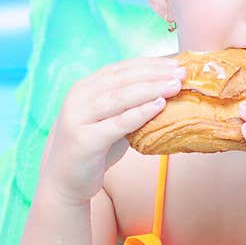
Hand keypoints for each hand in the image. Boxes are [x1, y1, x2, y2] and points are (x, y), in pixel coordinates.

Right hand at [40, 56, 184, 204]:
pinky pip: (117, 123)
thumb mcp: (108, 121)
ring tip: (175, 86)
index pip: (121, 68)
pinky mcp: (84, 140)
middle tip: (182, 72)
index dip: (149, 63)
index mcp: (84, 88)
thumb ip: (127, 107)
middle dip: (154, 73)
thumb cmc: (93, 150)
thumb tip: (166, 93)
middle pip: (122, 79)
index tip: (176, 62)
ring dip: (150, 89)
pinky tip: (159, 106)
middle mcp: (78, 98)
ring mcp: (78, 118)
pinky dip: (139, 113)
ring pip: (119, 97)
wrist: (63, 182)